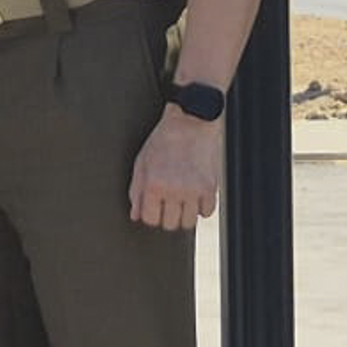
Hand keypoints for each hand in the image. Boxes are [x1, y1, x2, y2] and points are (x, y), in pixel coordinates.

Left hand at [128, 111, 222, 231]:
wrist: (192, 122)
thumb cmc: (164, 139)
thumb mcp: (142, 162)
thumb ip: (136, 190)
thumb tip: (136, 215)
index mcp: (153, 184)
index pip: (149, 219)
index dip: (150, 214)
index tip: (154, 206)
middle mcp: (173, 190)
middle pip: (169, 225)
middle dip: (167, 215)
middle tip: (168, 201)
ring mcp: (193, 190)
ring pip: (188, 223)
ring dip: (184, 214)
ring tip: (181, 199)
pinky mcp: (210, 188)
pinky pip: (206, 213)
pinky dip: (201, 207)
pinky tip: (195, 195)